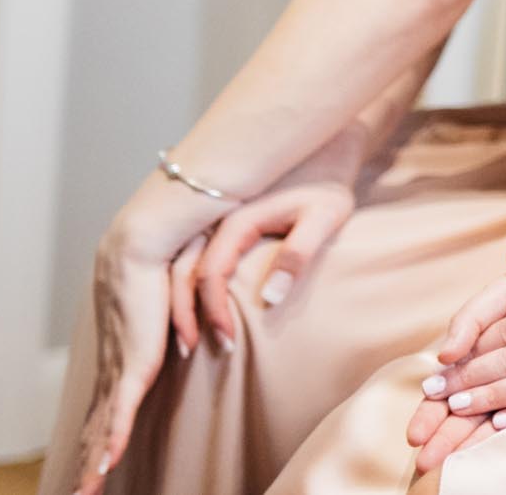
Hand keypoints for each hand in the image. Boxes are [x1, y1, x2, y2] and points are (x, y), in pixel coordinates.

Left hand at [70, 193, 220, 493]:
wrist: (152, 235)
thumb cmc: (170, 256)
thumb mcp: (180, 296)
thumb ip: (183, 319)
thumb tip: (189, 340)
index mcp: (127, 350)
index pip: (112, 404)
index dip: (103, 435)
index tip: (93, 463)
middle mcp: (117, 363)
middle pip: (99, 424)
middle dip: (89, 462)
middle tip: (76, 494)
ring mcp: (120, 366)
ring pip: (103, 428)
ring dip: (93, 465)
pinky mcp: (133, 364)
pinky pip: (121, 414)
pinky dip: (110, 443)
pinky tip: (102, 468)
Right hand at [189, 179, 353, 348]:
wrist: (326, 152)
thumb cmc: (329, 188)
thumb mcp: (326, 216)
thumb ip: (300, 253)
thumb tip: (272, 296)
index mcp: (237, 218)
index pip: (211, 272)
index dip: (214, 310)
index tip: (227, 341)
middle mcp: (215, 217)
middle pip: (180, 271)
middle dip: (182, 315)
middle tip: (191, 353)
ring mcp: (211, 220)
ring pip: (175, 266)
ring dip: (175, 304)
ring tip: (184, 343)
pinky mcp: (214, 225)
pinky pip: (187, 260)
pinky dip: (182, 289)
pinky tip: (189, 314)